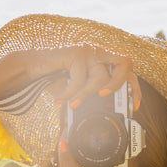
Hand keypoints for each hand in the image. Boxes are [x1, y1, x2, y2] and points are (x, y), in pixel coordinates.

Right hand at [22, 46, 142, 110]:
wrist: (32, 67)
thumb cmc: (56, 78)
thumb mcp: (78, 89)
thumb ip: (91, 97)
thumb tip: (105, 116)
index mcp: (104, 60)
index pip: (128, 70)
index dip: (135, 89)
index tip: (133, 107)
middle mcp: (100, 53)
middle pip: (126, 64)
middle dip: (119, 84)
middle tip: (104, 96)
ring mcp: (90, 50)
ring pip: (100, 78)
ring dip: (84, 96)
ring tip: (72, 104)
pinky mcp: (77, 52)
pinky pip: (80, 80)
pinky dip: (70, 94)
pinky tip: (60, 99)